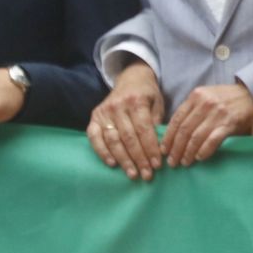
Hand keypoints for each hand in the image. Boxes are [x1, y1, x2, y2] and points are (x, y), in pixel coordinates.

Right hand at [88, 61, 165, 180]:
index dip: (151, 149)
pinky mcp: (94, 117)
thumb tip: (159, 147)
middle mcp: (118, 106)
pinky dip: (102, 152)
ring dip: (123, 160)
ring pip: (113, 140)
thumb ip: (157, 122)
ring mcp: (104, 112)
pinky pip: (94, 138)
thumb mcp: (158, 102)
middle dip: (139, 158)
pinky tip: (112, 164)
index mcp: (137, 101)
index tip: (157, 165)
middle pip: (129, 138)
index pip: (144, 130)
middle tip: (147, 174)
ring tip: (133, 173)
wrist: (130, 78)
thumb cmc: (148, 94)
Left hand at [161, 82, 252, 166]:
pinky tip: (200, 157)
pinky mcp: (229, 123)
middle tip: (173, 162)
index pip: (176, 120)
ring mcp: (218, 113)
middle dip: (176, 149)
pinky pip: (212, 140)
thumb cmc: (225, 99)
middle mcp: (205, 103)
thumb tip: (173, 133)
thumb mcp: (206, 97)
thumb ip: (192, 110)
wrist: (251, 95)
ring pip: (196, 137)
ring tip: (185, 162)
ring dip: (188, 152)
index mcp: (196, 96)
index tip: (164, 151)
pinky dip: (204, 150)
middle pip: (184, 131)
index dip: (168, 138)